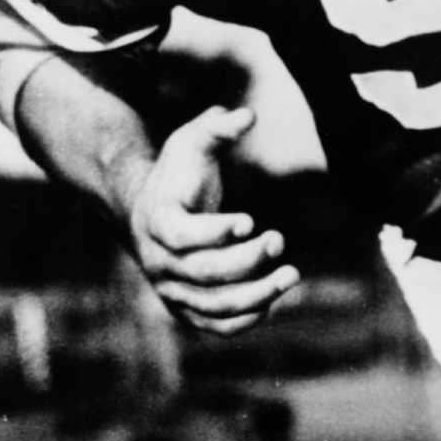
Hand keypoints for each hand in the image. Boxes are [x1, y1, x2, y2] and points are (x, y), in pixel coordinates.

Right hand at [124, 106, 299, 333]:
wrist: (148, 213)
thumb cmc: (178, 174)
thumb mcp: (191, 141)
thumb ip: (217, 127)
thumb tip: (249, 114)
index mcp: (156, 221)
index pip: (181, 235)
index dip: (215, 232)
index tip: (251, 220)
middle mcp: (159, 262)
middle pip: (202, 272)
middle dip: (246, 260)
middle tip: (279, 240)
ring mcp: (172, 289)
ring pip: (213, 305)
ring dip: (256, 295)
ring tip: (292, 274)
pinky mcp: (187, 308)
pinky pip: (216, 326)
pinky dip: (247, 319)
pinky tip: (274, 301)